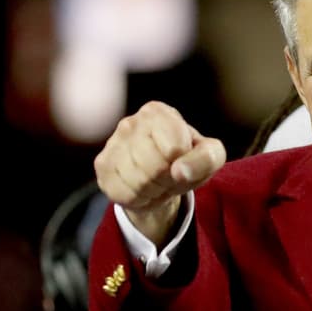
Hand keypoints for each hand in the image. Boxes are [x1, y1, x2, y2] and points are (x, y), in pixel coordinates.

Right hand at [94, 101, 226, 245]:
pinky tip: (140, 187)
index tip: (183, 161)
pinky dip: (138, 198)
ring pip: (139, 182)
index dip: (184, 163)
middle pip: (155, 168)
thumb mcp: (209, 156)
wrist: (159, 178)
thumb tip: (180, 171)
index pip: (174, 150)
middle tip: (169, 175)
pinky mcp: (102, 166)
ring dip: (154, 190)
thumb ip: (207, 158)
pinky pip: (124, 193)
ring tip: (156, 181)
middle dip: (168, 180)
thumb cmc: (186, 160)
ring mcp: (112, 144)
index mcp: (158, 113)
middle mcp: (130, 123)